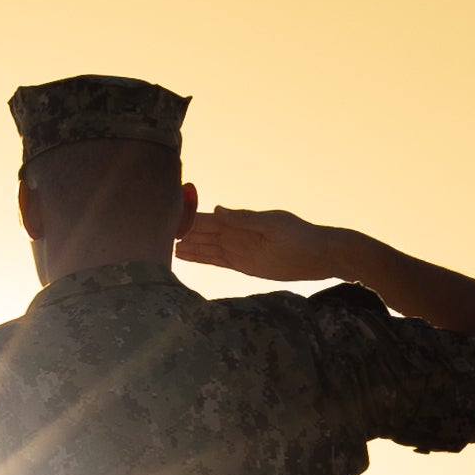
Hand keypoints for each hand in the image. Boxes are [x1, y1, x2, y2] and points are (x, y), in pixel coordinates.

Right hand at [170, 204, 343, 282]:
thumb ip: (244, 219)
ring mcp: (238, 250)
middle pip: (202, 234)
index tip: (167, 215)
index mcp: (241, 221)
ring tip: (162, 246)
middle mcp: (236, 235)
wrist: (320, 256)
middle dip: (181, 232)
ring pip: (205, 248)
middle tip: (154, 232)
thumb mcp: (273, 225)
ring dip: (186, 247)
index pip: (207, 219)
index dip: (188, 217)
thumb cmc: (301, 236)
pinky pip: (216, 261)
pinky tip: (184, 256)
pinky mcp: (244, 266)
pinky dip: (200, 259)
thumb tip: (217, 209)